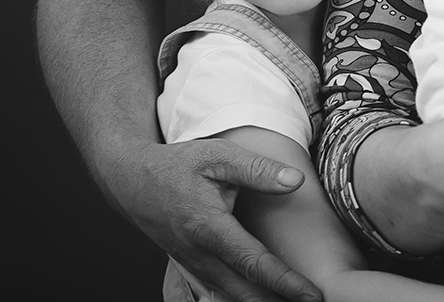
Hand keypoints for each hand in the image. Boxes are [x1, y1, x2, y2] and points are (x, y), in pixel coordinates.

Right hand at [111, 137, 320, 301]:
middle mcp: (198, 254)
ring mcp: (190, 266)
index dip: (284, 281)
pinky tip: (256, 301)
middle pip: (243, 292)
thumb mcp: (218, 155)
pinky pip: (214, 294)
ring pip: (228, 297)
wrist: (132, 180)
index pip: (253, 262)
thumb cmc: (178, 165)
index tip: (311, 294)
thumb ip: (258, 170)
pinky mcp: (188, 268)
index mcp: (209, 227)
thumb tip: (295, 181)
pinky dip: (236, 301)